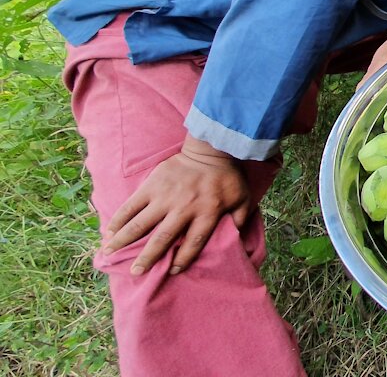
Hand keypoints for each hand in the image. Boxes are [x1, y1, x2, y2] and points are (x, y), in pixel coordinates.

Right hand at [103, 137, 249, 275]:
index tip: (173, 271)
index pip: (194, 242)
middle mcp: (184, 208)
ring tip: (109, 254)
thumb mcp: (243, 198)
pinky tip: (109, 232)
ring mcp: (165, 196)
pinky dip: (119, 219)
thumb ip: (240, 219)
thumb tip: (238, 241)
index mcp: (207, 212)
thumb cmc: (227, 177)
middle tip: (135, 272)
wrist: (210, 148)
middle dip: (148, 257)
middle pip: (163, 238)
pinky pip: (131, 205)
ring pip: (141, 223)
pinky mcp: (151, 185)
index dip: (184, 258)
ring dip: (124, 240)